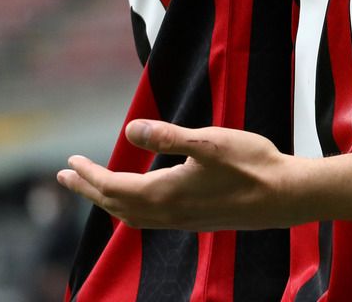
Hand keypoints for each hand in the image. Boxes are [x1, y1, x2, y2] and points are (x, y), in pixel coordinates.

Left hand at [56, 120, 300, 231]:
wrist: (285, 196)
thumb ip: (169, 136)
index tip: (69, 161)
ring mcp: (181, 220)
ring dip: (107, 202)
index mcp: (165, 192)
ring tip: (94, 189)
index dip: (88, 174)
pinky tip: (138, 201)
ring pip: (131, 216)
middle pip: (114, 205)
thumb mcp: (210, 141)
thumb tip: (130, 130)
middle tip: (65, 177)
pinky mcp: (195, 222)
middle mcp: (167, 212)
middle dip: (87, 190)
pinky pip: (148, 220)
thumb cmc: (252, 164)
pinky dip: (130, 210)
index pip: (112, 186)